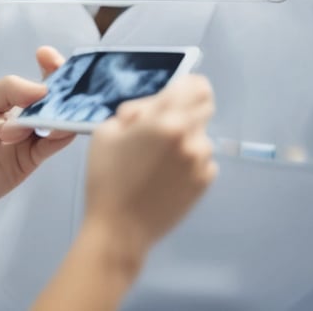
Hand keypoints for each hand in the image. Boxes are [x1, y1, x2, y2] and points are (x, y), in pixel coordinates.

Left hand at [0, 74, 74, 229]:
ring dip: (61, 113)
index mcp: (0, 99)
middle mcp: (17, 116)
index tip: (48, 57)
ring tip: (59, 112)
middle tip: (68, 84)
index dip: (45, 67)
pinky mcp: (28, 162)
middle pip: (48, 97)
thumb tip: (40, 88)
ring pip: (53, 121)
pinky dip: (59, 136)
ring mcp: (24, 140)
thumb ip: (3, 97)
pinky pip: (49, 146)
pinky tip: (60, 130)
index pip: (28, 79)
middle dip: (62, 87)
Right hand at [84, 73, 216, 259]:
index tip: (178, 90)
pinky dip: (188, 160)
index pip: (195, 85)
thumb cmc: (107, 178)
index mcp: (165, 120)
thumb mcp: (107, 131)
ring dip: (184, 137)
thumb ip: (134, 111)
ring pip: (201, 135)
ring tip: (157, 156)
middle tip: (164, 122)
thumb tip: (152, 107)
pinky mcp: (204, 183)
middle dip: (187, 107)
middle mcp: (189, 138)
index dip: (186, 84)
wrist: (119, 229)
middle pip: (206, 105)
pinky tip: (165, 174)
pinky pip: (203, 160)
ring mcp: (200, 162)